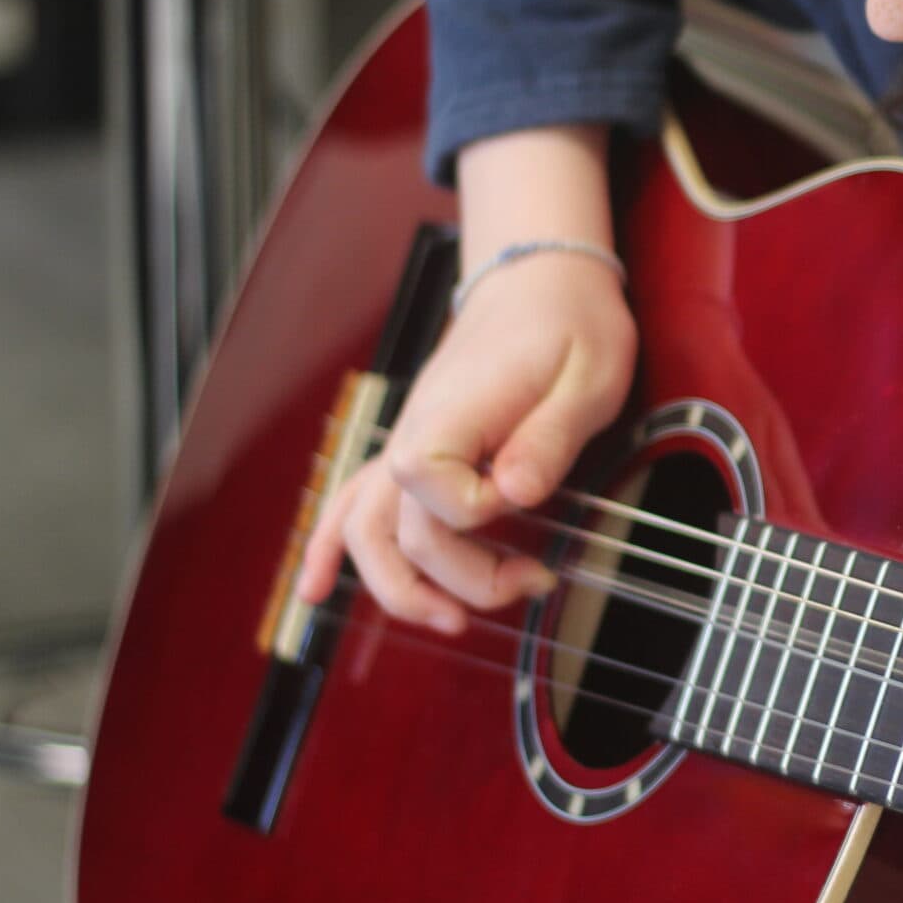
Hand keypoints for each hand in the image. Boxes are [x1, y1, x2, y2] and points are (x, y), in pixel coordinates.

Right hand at [296, 250, 637, 632]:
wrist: (542, 280)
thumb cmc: (570, 323)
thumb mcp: (590, 376)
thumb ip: (550, 436)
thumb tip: (515, 491)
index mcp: (452, 412)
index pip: (434, 490)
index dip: (482, 512)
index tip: (530, 495)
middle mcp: (414, 431)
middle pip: (400, 530)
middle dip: (461, 579)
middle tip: (529, 585)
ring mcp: (407, 440)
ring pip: (363, 528)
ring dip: (396, 588)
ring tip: (449, 622)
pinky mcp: (414, 446)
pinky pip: (353, 500)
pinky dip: (328, 548)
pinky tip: (312, 592)